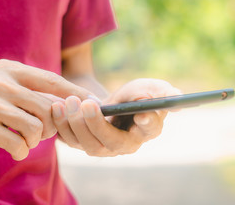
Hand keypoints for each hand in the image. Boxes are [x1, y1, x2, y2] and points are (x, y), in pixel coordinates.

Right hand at [0, 59, 92, 160]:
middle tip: (43, 132)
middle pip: (48, 108)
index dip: (76, 93)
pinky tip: (14, 148)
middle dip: (52, 126)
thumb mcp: (10, 90)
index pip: (52, 80)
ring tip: (25, 138)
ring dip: (35, 140)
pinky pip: (18, 144)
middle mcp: (0, 82)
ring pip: (36, 127)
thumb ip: (37, 94)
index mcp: (11, 70)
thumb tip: (77, 104)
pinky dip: (21, 151)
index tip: (96, 102)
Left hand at [52, 78, 180, 155]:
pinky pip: (70, 140)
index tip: (142, 114)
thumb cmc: (133, 95)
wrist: (111, 102)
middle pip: (112, 142)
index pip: (151, 130)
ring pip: (88, 145)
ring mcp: (103, 148)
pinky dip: (61, 125)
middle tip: (86, 103)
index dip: (148, 123)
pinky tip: (56, 106)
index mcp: (147, 130)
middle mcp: (126, 145)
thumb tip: (177, 97)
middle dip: (97, 124)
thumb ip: (162, 91)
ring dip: (76, 123)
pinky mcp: (84, 144)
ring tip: (68, 102)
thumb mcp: (148, 87)